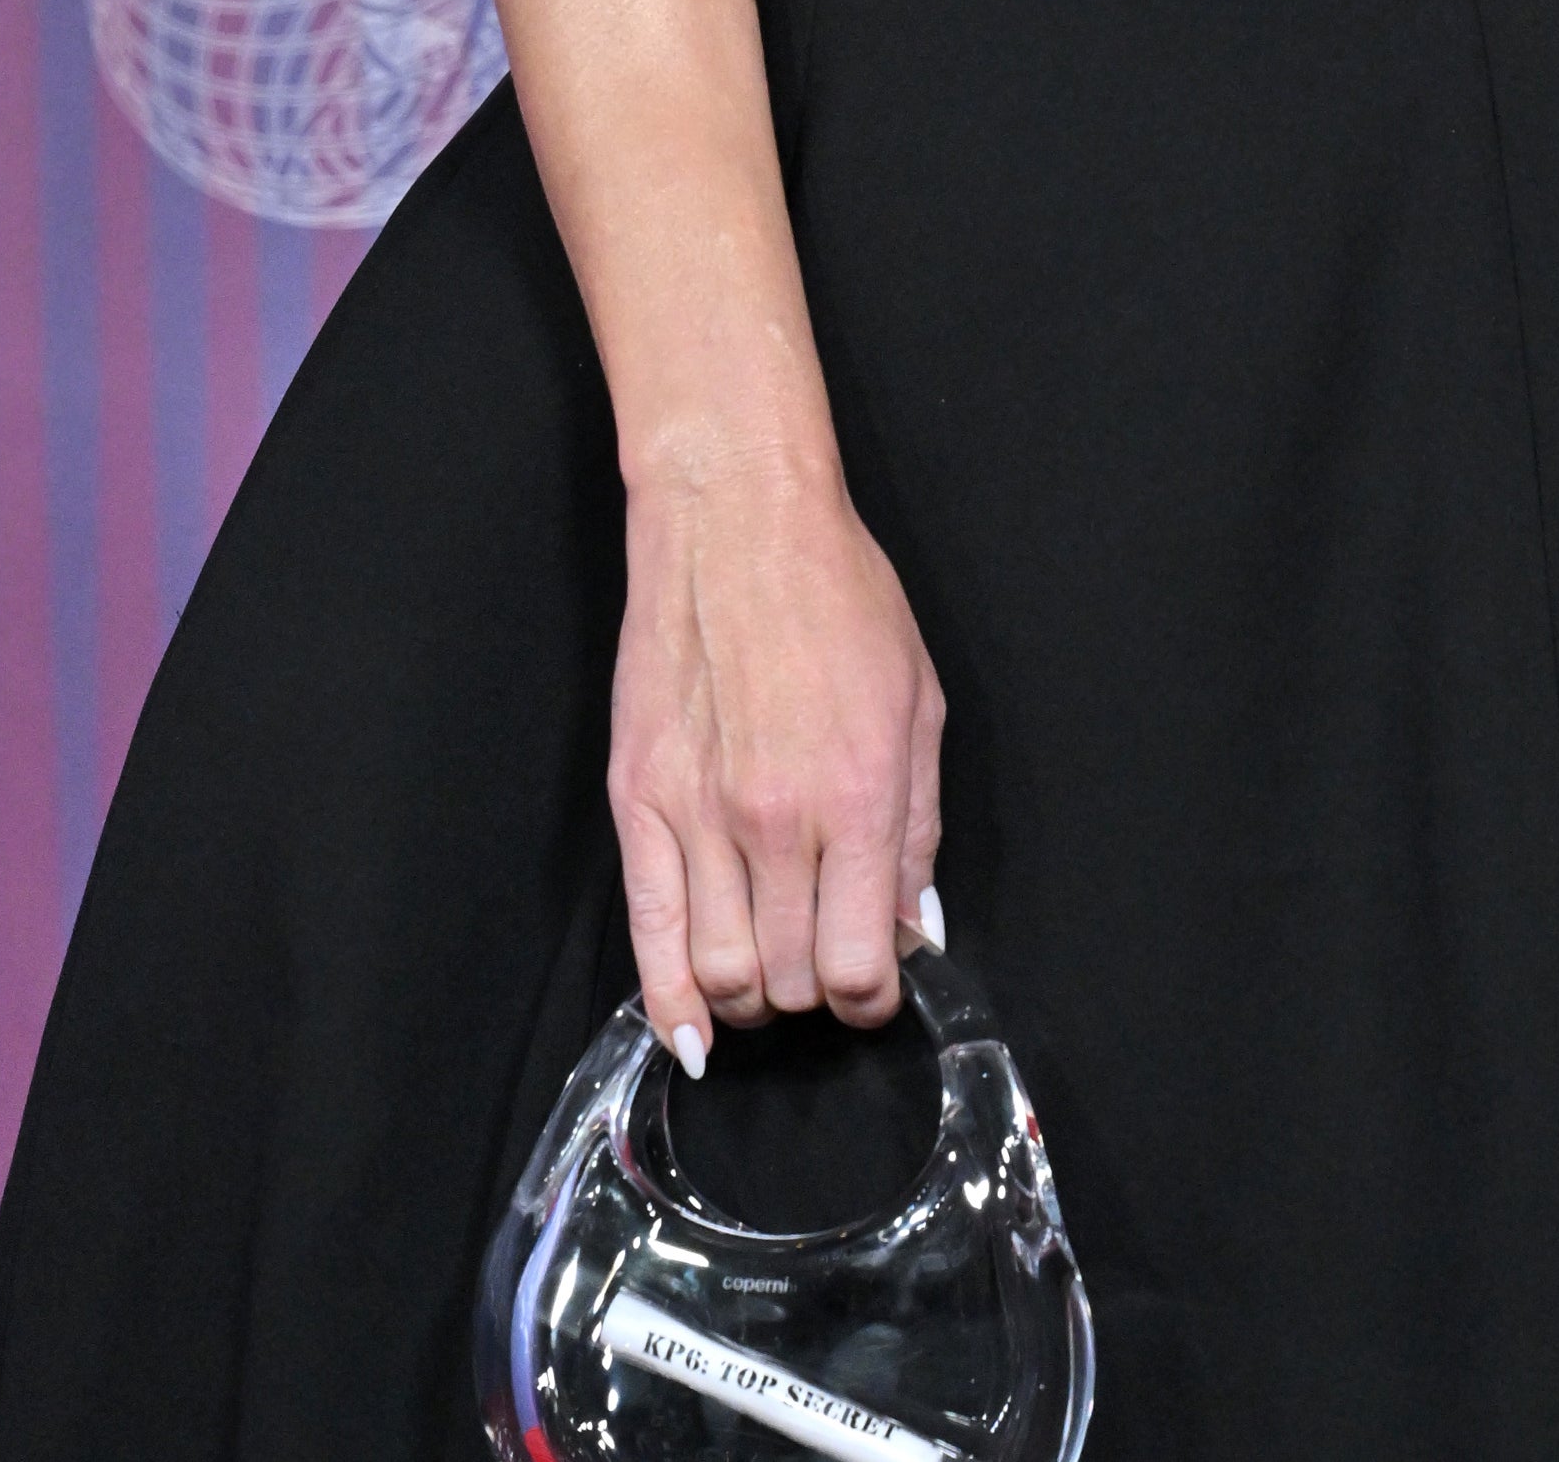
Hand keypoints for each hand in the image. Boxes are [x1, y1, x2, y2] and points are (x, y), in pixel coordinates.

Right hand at [612, 457, 945, 1066]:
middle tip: (829, 963)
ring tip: (774, 976)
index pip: (862, 965)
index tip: (879, 988)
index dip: (875, 999)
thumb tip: (918, 926)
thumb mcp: (919, 702)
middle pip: (793, 979)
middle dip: (819, 992)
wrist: (737, 525)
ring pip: (723, 975)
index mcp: (859, 796)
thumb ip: (920, 827)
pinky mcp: (639, 805)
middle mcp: (776, 822)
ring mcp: (699, 818)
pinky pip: (649, 937)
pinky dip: (670, 1002)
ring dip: (755, 998)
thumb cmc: (839, 597)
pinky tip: (694, 1033)